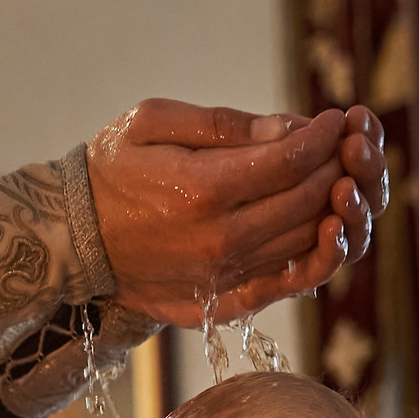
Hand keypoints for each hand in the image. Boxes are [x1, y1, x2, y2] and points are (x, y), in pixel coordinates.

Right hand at [87, 101, 386, 325]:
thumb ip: (223, 124)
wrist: (74, 239)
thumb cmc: (113, 170)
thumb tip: (287, 128)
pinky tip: (323, 226)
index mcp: (202, 189)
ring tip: (335, 177)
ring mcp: (224, 275)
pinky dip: (318, 255)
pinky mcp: (223, 300)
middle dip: (337, 165)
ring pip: (307, 240)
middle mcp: (219, 239)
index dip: (323, 135)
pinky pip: (289, 281)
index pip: (292, 160)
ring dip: (334, 206)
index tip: (333, 117)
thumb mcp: (152, 122)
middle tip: (344, 144)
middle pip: (309, 200)